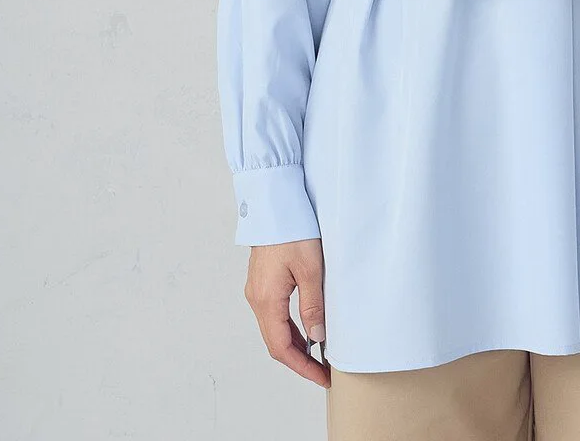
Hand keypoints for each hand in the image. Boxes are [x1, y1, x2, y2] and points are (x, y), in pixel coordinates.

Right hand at [244, 238, 330, 387]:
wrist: (274, 203)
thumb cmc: (292, 229)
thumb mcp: (310, 269)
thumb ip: (313, 306)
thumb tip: (317, 338)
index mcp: (266, 300)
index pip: (281, 348)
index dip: (302, 367)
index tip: (321, 377)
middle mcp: (257, 299)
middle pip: (275, 342)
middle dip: (299, 361)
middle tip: (323, 371)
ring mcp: (257, 291)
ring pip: (274, 329)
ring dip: (294, 345)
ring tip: (318, 355)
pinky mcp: (262, 282)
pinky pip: (274, 315)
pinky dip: (289, 328)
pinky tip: (305, 329)